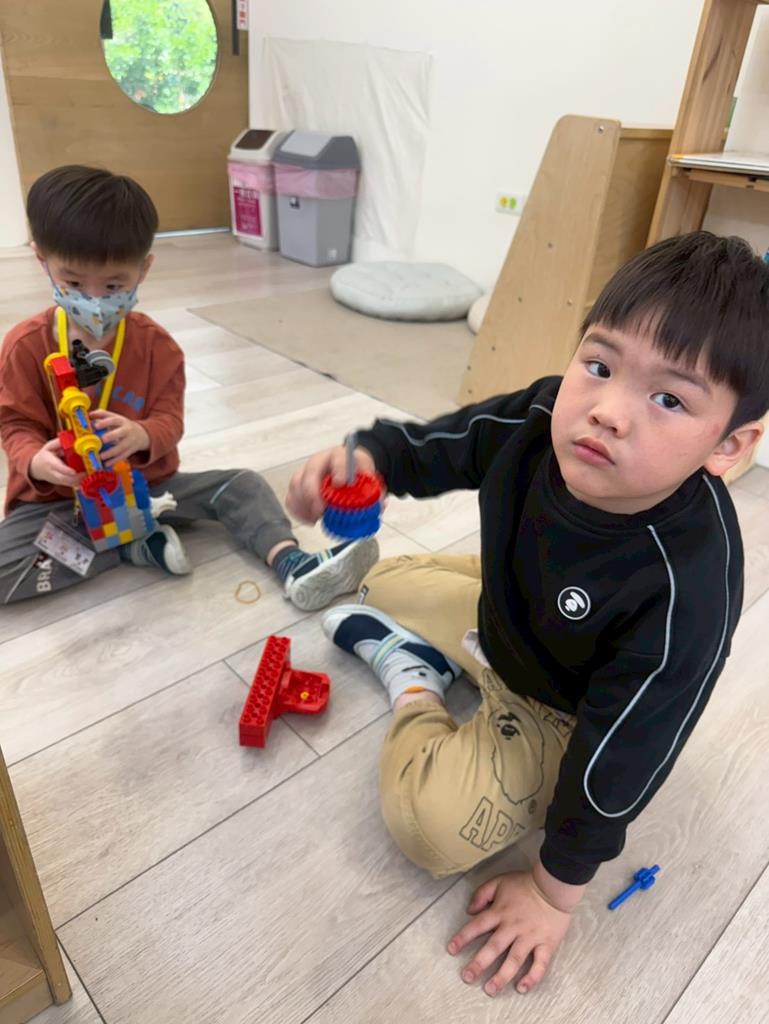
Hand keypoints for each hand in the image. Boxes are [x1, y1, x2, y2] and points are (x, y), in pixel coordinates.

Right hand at [29, 438, 84, 487]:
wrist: (37, 468)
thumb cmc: (45, 456)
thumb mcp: (48, 447)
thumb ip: (58, 443)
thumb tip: (69, 438)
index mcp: (50, 463)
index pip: (59, 468)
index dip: (66, 471)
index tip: (74, 471)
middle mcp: (54, 473)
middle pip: (65, 479)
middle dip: (77, 478)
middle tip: (87, 473)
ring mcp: (58, 480)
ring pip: (70, 483)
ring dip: (80, 480)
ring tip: (89, 474)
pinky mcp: (62, 483)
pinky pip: (72, 485)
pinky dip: (80, 483)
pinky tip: (87, 477)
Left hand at [90, 409, 149, 464]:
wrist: (141, 434)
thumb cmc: (122, 425)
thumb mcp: (115, 417)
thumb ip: (102, 415)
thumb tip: (88, 415)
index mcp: (121, 421)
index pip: (114, 420)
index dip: (105, 422)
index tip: (96, 425)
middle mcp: (127, 430)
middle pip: (120, 433)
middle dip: (112, 436)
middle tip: (102, 439)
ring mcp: (129, 441)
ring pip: (121, 447)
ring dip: (111, 452)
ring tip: (101, 456)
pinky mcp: (130, 451)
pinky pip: (122, 456)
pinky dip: (114, 461)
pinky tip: (106, 464)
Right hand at [286, 444, 376, 523]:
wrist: (347, 468)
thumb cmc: (357, 474)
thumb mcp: (369, 479)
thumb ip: (375, 492)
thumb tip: (380, 506)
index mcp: (340, 456)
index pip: (338, 458)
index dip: (339, 470)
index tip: (341, 484)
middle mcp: (320, 461)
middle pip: (310, 472)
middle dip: (313, 492)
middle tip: (321, 510)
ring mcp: (307, 471)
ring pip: (296, 484)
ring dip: (303, 504)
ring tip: (316, 518)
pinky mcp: (299, 484)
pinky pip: (291, 496)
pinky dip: (297, 510)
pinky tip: (310, 520)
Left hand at [447, 869, 575, 996]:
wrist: (555, 885)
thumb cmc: (526, 883)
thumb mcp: (500, 881)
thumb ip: (482, 893)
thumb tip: (470, 910)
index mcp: (500, 912)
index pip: (477, 926)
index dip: (463, 938)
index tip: (451, 950)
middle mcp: (513, 927)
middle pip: (493, 948)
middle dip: (479, 964)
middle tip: (467, 978)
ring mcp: (530, 937)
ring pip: (514, 960)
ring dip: (501, 976)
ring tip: (490, 989)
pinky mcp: (546, 944)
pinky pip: (540, 964)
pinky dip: (532, 977)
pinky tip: (522, 988)